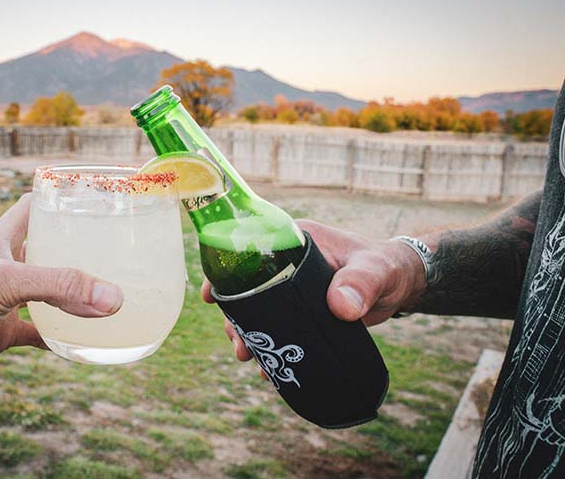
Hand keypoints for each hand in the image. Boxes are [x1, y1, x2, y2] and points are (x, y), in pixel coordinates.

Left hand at [0, 193, 124, 405]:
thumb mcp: (5, 283)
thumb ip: (60, 287)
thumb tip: (113, 298)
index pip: (30, 208)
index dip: (56, 199)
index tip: (91, 198)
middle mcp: (0, 268)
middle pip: (43, 250)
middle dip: (73, 249)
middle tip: (111, 250)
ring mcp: (0, 302)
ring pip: (44, 293)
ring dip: (70, 295)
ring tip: (104, 293)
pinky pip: (36, 332)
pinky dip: (59, 336)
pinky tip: (81, 340)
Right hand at [202, 219, 425, 362]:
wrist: (402, 285)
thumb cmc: (387, 266)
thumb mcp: (374, 271)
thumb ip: (360, 284)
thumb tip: (340, 307)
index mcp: (293, 242)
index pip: (247, 252)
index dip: (224, 273)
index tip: (211, 297)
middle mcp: (286, 263)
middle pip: (248, 289)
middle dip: (236, 318)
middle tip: (239, 345)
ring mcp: (292, 289)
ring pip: (259, 312)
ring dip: (250, 334)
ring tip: (249, 358)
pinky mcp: (302, 311)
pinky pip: (279, 327)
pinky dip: (271, 346)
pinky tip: (269, 370)